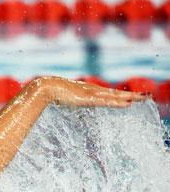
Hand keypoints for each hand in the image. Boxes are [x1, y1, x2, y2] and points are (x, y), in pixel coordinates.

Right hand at [32, 76, 146, 107]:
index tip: (132, 98)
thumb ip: (68, 101)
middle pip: (116, 94)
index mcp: (87, 91)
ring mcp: (90, 93)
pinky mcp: (88, 98)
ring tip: (144, 98)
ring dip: (130, 98)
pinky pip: (106, 101)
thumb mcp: (63, 99)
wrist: (45, 87)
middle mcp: (92, 90)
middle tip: (146, 96)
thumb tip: (66, 104)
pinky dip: (118, 102)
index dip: (120, 96)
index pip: (108, 94)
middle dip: (132, 95)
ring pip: (114, 96)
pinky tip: (128, 104)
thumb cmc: (51, 94)